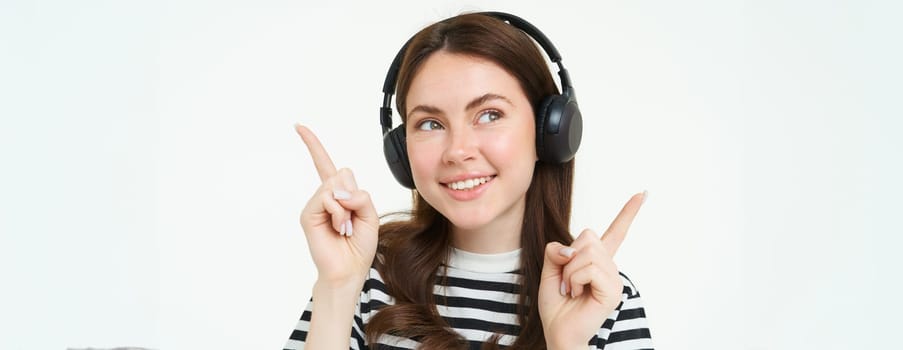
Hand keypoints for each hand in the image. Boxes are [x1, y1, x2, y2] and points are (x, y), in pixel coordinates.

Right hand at [295, 124, 378, 290]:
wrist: (349, 269)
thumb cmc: (359, 245)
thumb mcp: (370, 215)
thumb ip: (360, 196)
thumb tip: (338, 190)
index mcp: (339, 195)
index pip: (326, 164)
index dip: (313, 145)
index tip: (298, 126)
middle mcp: (324, 196)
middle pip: (342, 173)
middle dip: (354, 194)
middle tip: (352, 219)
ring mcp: (315, 205)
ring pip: (335, 185)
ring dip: (347, 208)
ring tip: (345, 227)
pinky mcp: (308, 214)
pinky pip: (327, 198)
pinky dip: (339, 213)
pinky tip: (339, 228)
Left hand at [538, 192, 645, 348]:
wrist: (558, 332)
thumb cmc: (556, 304)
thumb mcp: (551, 269)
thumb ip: (557, 250)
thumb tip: (571, 247)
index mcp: (597, 260)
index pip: (615, 232)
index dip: (628, 212)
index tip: (642, 193)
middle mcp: (609, 266)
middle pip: (588, 236)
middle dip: (568, 257)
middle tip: (567, 281)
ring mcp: (614, 277)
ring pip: (586, 252)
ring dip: (569, 272)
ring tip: (572, 290)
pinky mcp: (613, 289)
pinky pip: (588, 268)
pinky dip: (574, 280)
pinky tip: (578, 295)